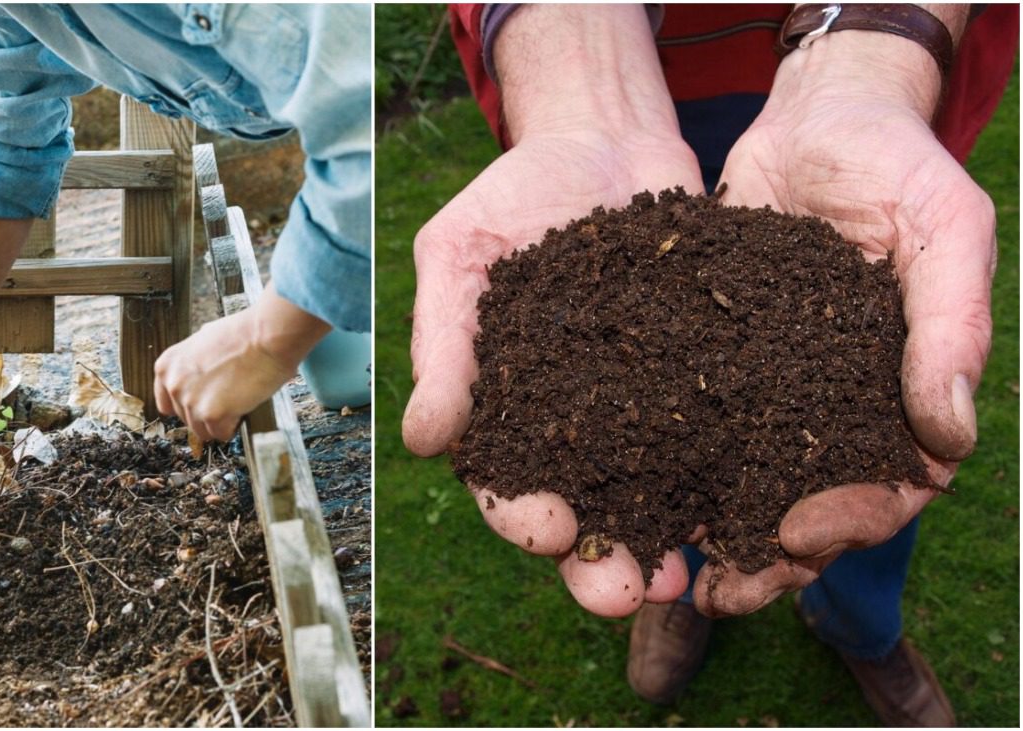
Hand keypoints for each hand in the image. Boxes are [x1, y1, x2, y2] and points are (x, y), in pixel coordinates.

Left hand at [154, 283, 329, 441]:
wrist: (266, 337)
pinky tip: (242, 407)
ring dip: (221, 421)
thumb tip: (199, 377)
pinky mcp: (212, 414)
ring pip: (203, 430)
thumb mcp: (203, 342)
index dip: (187, 405)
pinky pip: (221, 433)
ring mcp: (191, 401)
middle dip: (207, 412)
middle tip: (227, 396)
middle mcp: (175, 384)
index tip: (201, 404)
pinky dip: (234, 426)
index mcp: (168, 366)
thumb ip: (192, 364)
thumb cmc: (243, 335)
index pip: (166, 404)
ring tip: (236, 401)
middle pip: (186, 419)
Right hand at [403, 4, 707, 616]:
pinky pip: (716, 441)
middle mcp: (574, 426)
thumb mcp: (460, 254)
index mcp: (506, 411)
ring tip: (690, 579)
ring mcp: (642, 410)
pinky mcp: (703, 383)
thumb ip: (444, 343)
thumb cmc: (514, 195)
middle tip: (626, 593)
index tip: (547, 530)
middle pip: (584, 513)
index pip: (505, 483)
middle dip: (600, 563)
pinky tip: (752, 511)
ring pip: (654, 497)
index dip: (522, 516)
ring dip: (668, 544)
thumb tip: (423, 441)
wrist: (603, 139)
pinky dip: (731, 483)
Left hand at [696, 29, 993, 616]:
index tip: (794, 536)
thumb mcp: (945, 227)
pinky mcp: (707, 364)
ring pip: (736, 483)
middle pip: (802, 509)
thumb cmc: (896, 165)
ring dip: (700, 532)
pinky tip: (616, 493)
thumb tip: (949, 438)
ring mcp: (767, 391)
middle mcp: (831, 408)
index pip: (887, 488)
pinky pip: (681, 426)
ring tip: (656, 569)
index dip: (847, 523)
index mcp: (899, 395)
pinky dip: (655, 465)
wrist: (815, 119)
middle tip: (710, 592)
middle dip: (761, 559)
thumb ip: (950, 324)